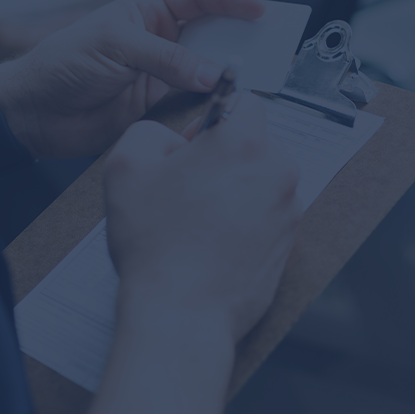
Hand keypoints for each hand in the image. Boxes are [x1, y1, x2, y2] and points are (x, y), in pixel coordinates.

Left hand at [0, 0, 264, 159]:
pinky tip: (227, 103)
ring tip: (257, 76)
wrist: (35, 113)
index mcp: (148, 12)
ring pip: (208, 67)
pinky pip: (195, 100)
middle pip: (212, 31)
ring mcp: (162, 72)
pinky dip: (213, 101)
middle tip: (271, 45)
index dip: (231, 0)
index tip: (259, 10)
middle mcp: (160, 39)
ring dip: (230, 72)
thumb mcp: (114, 48)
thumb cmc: (63, 64)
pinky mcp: (159, 105)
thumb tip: (212, 74)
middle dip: (241, 36)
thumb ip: (166, 59)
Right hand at [102, 94, 300, 340]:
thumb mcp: (125, 166)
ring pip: (262, 181)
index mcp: (244, 143)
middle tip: (188, 187)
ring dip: (236, 190)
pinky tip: (214, 243)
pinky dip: (246, 222)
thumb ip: (149, 132)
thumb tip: (172, 140)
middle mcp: (277, 171)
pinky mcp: (289, 243)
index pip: (245, 101)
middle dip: (225, 156)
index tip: (192, 146)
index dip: (212, 118)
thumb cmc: (155, 243)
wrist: (182, 312)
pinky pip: (268, 216)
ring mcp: (289, 210)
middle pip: (256, 144)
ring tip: (198, 221)